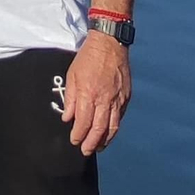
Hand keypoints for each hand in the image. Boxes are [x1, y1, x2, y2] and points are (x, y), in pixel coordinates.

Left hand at [61, 31, 130, 155]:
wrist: (109, 44)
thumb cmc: (87, 58)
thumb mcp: (72, 75)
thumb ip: (70, 98)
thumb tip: (68, 118)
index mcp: (89, 93)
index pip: (83, 122)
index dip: (78, 134)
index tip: (74, 141)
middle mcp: (105, 99)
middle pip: (99, 128)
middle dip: (92, 142)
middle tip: (86, 151)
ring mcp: (118, 98)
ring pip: (113, 125)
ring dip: (105, 139)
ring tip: (99, 147)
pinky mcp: (126, 96)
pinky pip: (120, 116)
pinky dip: (115, 127)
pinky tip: (109, 132)